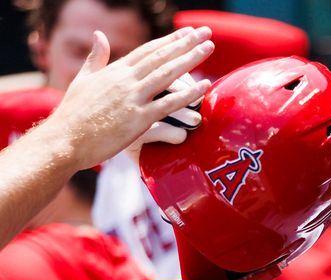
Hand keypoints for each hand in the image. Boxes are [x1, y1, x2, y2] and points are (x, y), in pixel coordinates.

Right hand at [43, 26, 213, 171]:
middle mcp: (125, 80)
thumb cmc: (73, 114)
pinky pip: (168, 105)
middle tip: (206, 33)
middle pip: (161, 57)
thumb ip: (96, 58)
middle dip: (185, 43)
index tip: (187, 33)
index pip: (147, 51)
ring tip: (209, 47)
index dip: (169, 40)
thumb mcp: (83, 80)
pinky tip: (204, 86)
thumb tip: (100, 34)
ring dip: (190, 60)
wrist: (64, 140)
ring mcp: (133, 98)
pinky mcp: (138, 120)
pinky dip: (188, 94)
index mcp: (114, 71)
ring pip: (167, 74)